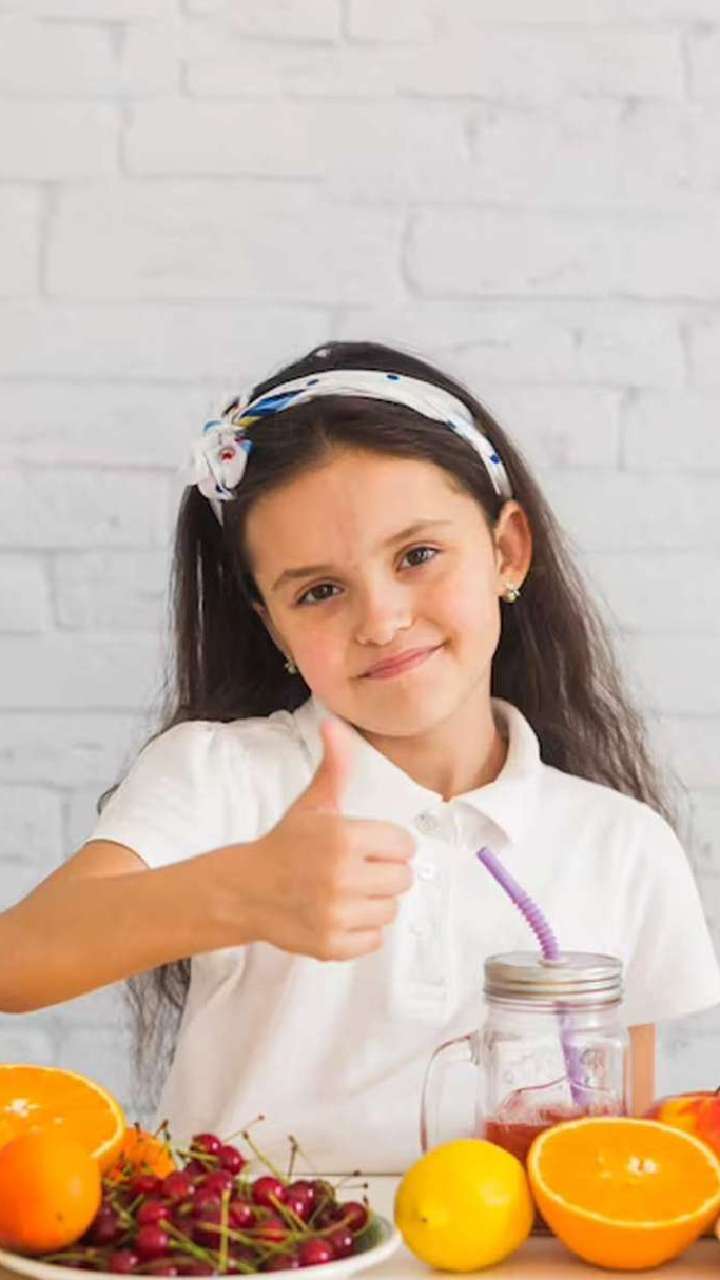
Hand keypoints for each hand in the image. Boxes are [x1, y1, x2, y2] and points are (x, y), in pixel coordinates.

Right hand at [244, 717, 415, 960]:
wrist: (245, 890)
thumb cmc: (286, 844)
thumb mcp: (313, 803)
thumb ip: (335, 767)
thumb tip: (334, 724)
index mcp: (344, 839)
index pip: (404, 846)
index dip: (388, 844)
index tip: (368, 846)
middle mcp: (342, 878)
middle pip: (403, 879)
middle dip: (384, 873)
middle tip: (358, 869)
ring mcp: (336, 915)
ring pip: (391, 910)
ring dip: (375, 902)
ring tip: (348, 891)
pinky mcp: (331, 945)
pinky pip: (374, 940)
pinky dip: (362, 930)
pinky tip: (340, 913)